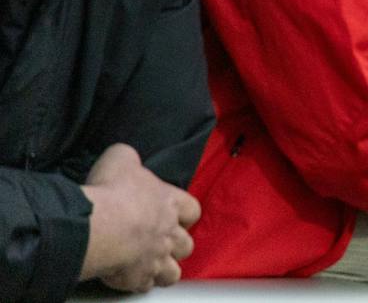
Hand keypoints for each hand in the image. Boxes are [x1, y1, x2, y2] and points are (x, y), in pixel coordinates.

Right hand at [79, 144, 199, 291]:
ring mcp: (156, 258)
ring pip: (173, 272)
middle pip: (186, 245)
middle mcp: (169, 233)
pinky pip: (145, 286)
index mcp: (169, 203)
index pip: (193, 210)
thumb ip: (129, 158)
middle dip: (177, 245)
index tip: (174, 216)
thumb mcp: (121, 159)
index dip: (185, 214)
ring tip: (151, 266)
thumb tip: (127, 159)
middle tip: (160, 243)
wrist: (98, 228)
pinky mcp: (138, 279)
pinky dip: (140, 283)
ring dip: (164, 269)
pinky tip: (129, 278)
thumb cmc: (112, 191)